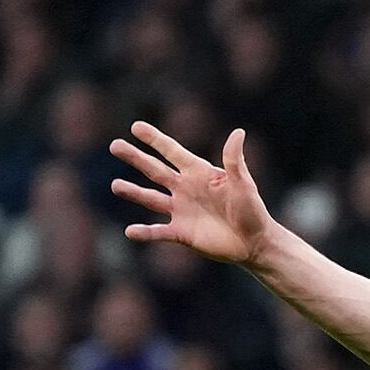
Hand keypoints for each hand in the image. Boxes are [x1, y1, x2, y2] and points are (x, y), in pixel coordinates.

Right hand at [109, 123, 276, 266]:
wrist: (255, 243)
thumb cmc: (252, 210)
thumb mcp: (243, 184)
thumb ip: (234, 160)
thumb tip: (238, 132)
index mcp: (198, 173)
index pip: (172, 152)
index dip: (155, 140)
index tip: (136, 127)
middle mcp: (185, 189)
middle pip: (155, 170)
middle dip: (135, 158)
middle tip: (115, 145)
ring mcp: (181, 211)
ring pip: (151, 198)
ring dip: (133, 192)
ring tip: (115, 186)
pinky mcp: (181, 233)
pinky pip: (158, 232)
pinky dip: (145, 233)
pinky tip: (130, 231)